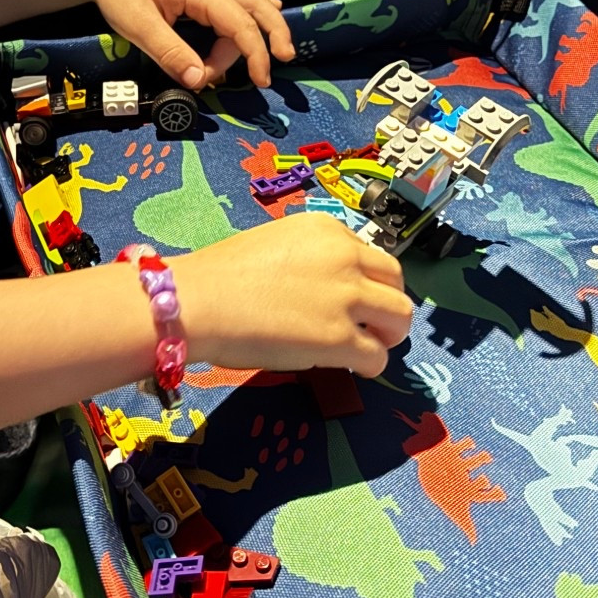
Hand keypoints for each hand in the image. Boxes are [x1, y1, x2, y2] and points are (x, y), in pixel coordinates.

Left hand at [73, 0, 294, 88]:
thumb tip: (197, 80)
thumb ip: (171, 53)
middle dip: (271, 39)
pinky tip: (268, 11)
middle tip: (273, 70)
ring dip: (265, 26)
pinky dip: (255, 11)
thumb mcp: (138, 25)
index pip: (242, 26)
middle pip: (257, 12)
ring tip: (276, 50)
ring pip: (251, 4)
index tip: (259, 81)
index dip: (254, 56)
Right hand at [177, 214, 412, 376]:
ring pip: (400, 317)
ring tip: (370, 346)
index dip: (365, 280)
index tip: (352, 299)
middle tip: (373, 324)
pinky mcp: (340, 339)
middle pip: (396, 280)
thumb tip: (320, 290)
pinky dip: (371, 365)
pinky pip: (377, 357)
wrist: (197, 301)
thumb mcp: (273, 244)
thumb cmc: (219, 275)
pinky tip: (352, 368)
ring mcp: (346, 298)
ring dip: (389, 334)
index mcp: (326, 230)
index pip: (369, 254)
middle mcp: (345, 257)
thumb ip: (308, 259)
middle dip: (388, 303)